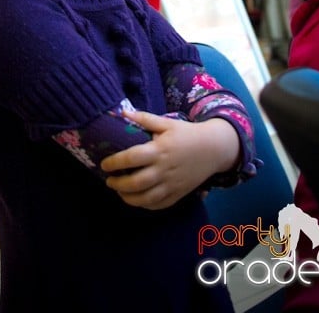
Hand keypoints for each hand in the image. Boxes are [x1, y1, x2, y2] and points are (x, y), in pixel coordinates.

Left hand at [100, 110, 238, 209]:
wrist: (214, 149)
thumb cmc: (187, 134)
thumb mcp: (167, 123)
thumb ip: (144, 119)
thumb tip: (122, 112)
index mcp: (159, 150)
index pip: (132, 158)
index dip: (115, 162)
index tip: (104, 164)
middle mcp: (164, 169)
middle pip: (136, 183)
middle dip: (118, 184)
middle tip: (108, 181)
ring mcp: (172, 184)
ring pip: (146, 199)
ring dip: (129, 198)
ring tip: (119, 192)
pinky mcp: (179, 194)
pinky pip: (159, 205)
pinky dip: (145, 205)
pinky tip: (137, 199)